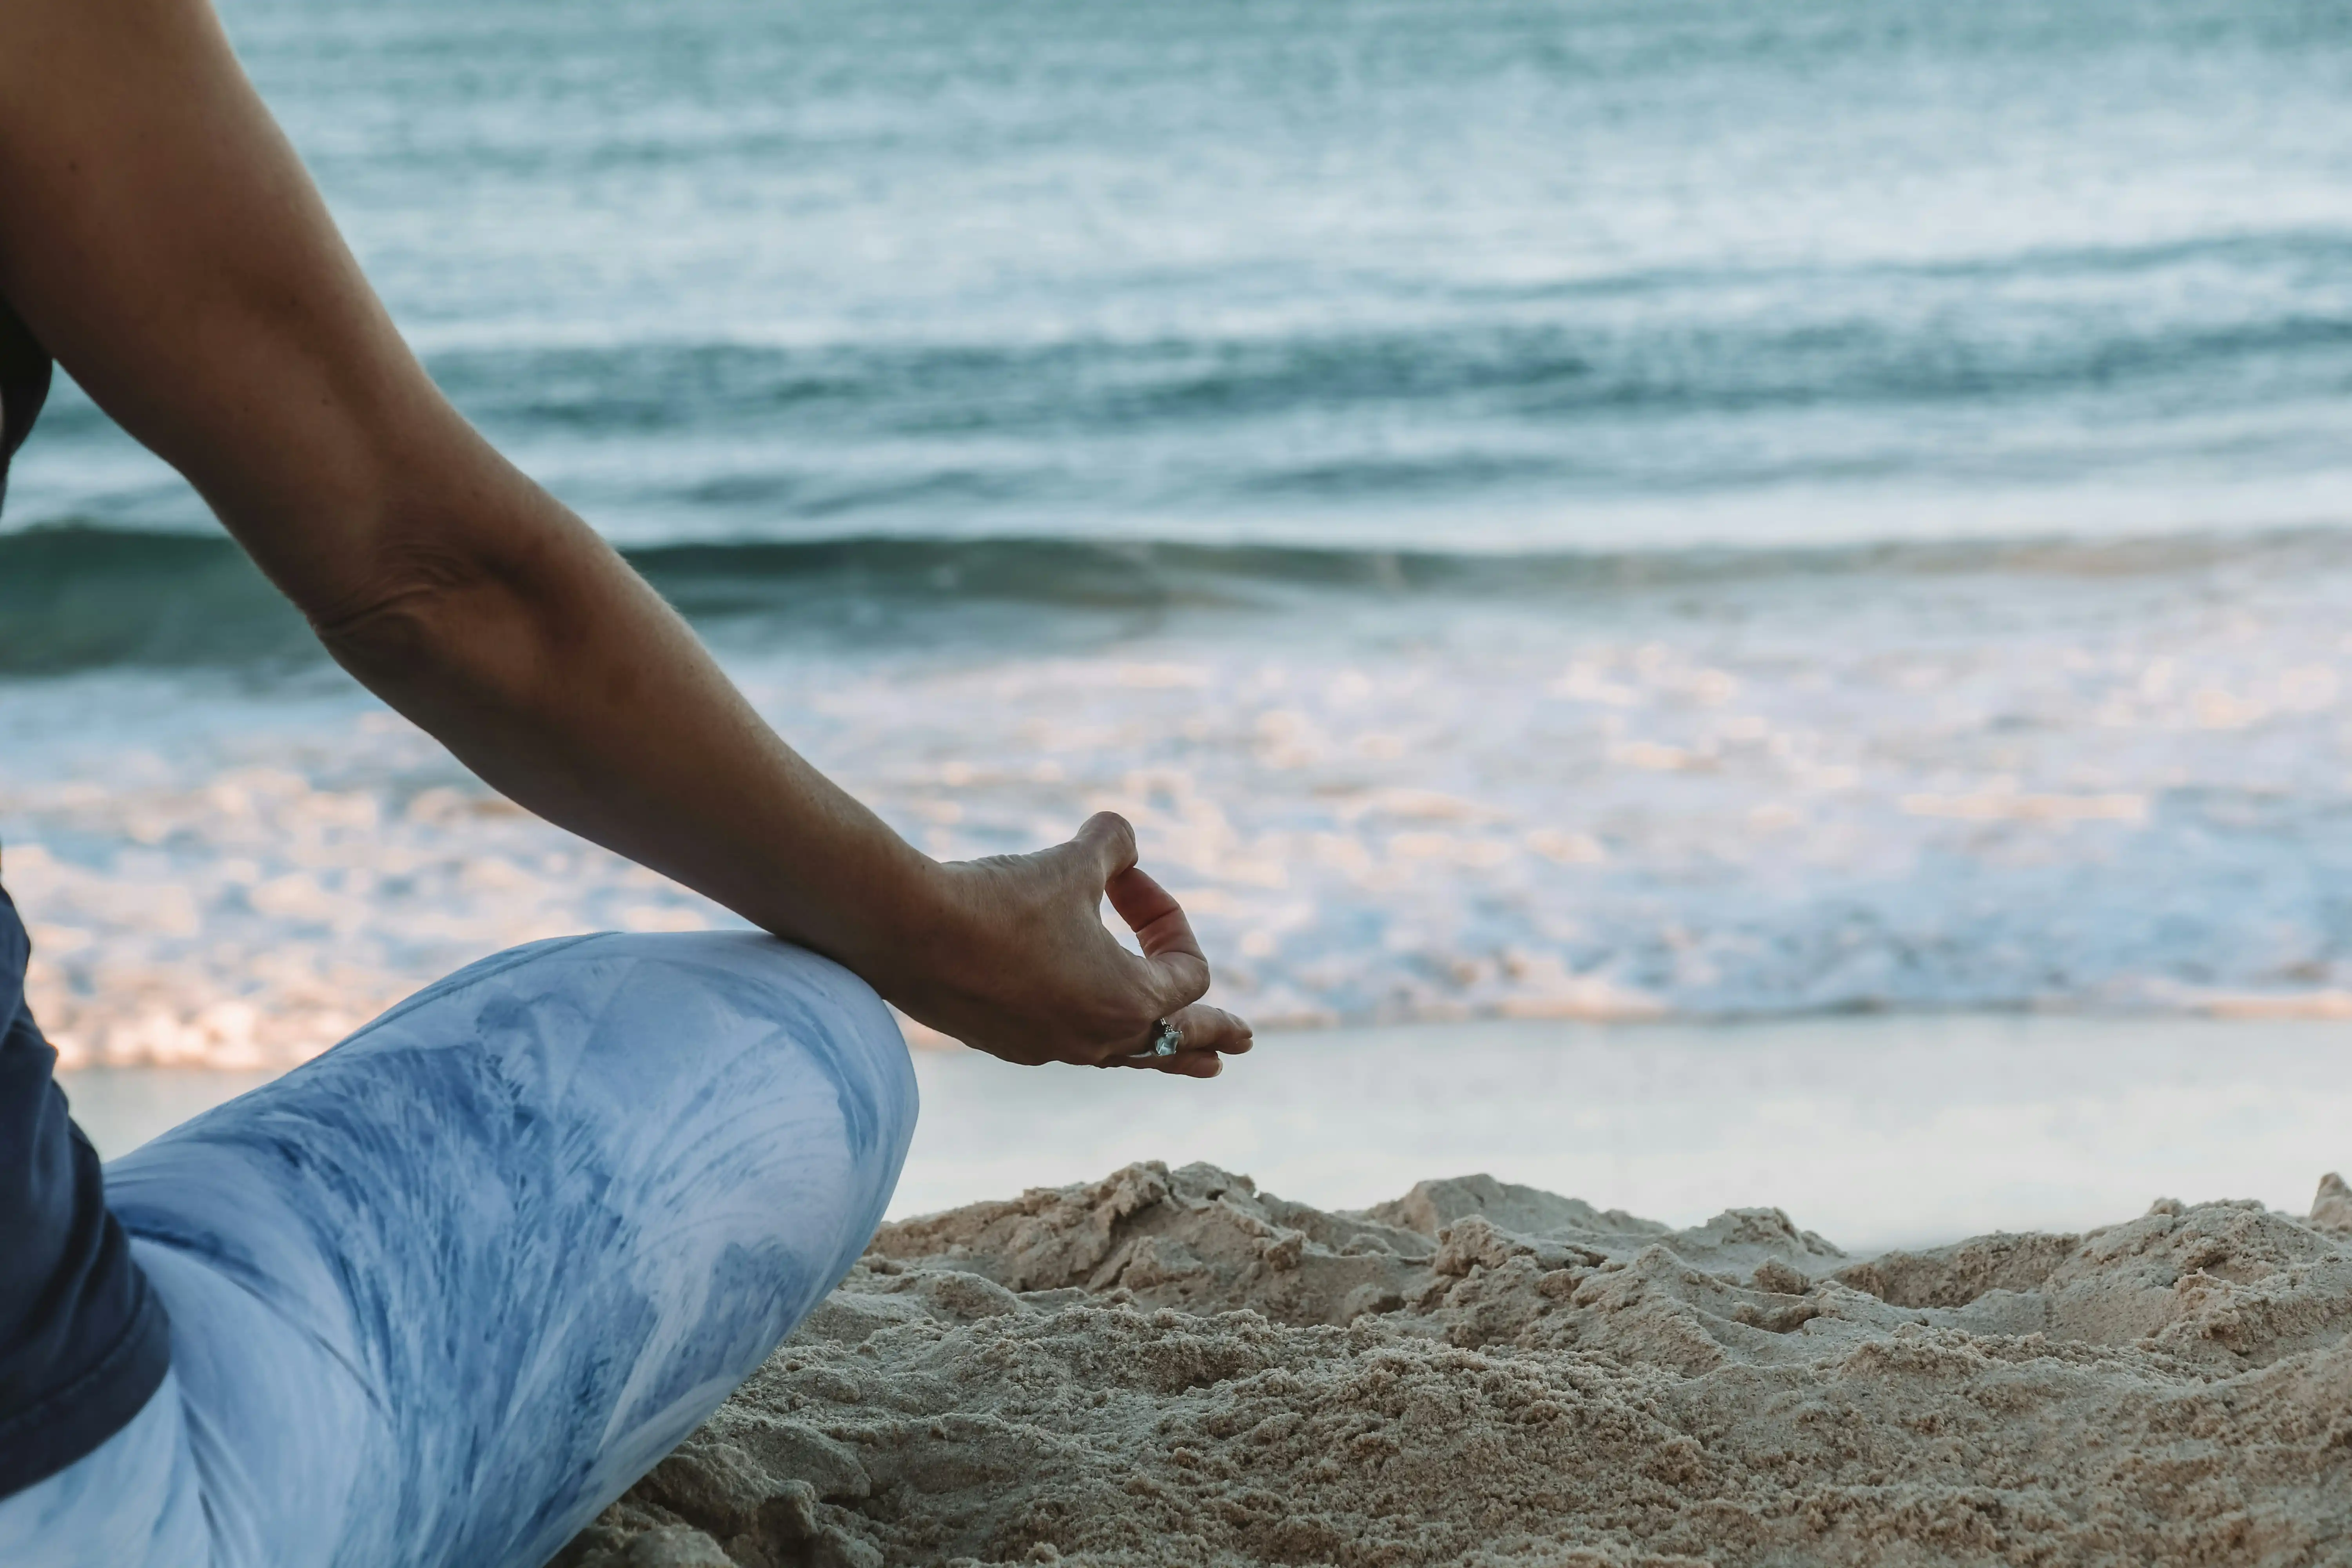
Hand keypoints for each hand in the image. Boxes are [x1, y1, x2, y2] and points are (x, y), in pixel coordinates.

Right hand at [876, 813, 1252, 1077]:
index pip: (1187, 971)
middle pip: (1175, 1042)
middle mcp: (1097, 1038)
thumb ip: (1113, 845)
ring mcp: (1051, 1048)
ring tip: (1195, 1062)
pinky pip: (1070, 1044)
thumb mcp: (1071, 862)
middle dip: (1212, 1034)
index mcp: (1129, 1001)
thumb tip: (1123, 837)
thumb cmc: (999, 899)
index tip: (1126, 878)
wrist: (908, 932)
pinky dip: (1094, 1032)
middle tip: (1244, 1043)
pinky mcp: (1009, 1042)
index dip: (1168, 916)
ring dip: (1161, 1050)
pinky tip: (1087, 1029)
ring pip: (1124, 1055)